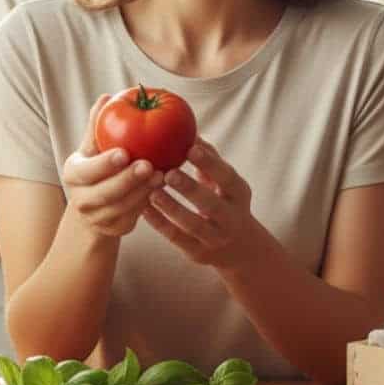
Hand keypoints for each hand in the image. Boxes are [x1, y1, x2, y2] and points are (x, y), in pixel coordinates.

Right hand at [61, 94, 163, 237]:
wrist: (93, 205)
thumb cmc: (97, 165)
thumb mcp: (94, 147)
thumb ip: (99, 125)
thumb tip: (107, 97)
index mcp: (73, 174)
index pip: (87, 171)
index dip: (105, 164)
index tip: (125, 153)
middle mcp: (81, 199)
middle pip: (106, 193)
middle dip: (128, 180)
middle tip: (149, 165)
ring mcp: (97, 218)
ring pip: (123, 207)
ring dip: (144, 192)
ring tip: (162, 175)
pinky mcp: (115, 229)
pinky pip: (134, 217)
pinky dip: (148, 203)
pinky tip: (162, 189)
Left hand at [141, 138, 258, 269]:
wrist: (239, 248)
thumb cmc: (225, 201)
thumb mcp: (225, 182)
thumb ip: (209, 159)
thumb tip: (189, 131)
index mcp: (239, 194)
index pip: (227, 178)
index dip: (210, 163)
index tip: (190, 148)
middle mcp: (231, 218)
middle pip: (211, 204)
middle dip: (190, 188)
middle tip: (168, 173)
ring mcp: (215, 238)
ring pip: (193, 225)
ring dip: (172, 208)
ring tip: (152, 192)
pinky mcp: (198, 253)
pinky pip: (177, 238)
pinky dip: (160, 224)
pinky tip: (144, 210)